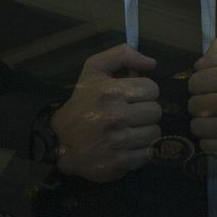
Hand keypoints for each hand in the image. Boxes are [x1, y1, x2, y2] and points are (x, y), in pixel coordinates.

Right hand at [51, 44, 162, 182]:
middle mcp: (115, 116)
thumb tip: (152, 63)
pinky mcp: (121, 162)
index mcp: (111, 91)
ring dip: (144, 131)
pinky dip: (141, 150)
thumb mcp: (93, 69)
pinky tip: (127, 145)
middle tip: (129, 114)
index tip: (131, 97)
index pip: (152, 89)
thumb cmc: (81, 103)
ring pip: (155, 132)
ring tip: (128, 130)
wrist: (61, 142)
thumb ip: (122, 55)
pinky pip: (149, 152)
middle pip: (156, 111)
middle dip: (144, 111)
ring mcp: (119, 141)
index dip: (143, 92)